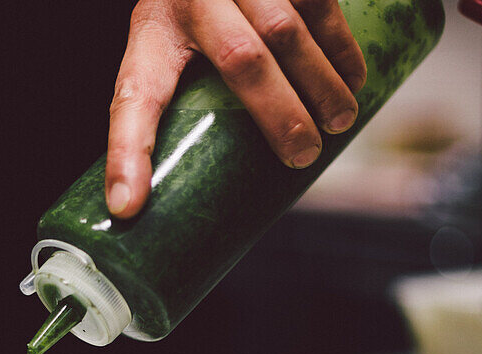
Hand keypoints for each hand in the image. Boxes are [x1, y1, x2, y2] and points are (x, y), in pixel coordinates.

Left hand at [105, 0, 366, 218]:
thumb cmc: (189, 15)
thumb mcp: (163, 48)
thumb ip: (167, 103)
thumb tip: (147, 199)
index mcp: (151, 34)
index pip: (133, 97)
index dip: (128, 155)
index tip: (128, 205)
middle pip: (238, 58)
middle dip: (278, 113)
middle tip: (303, 155)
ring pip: (286, 29)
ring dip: (320, 81)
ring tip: (339, 122)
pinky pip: (320, 2)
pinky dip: (341, 47)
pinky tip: (353, 79)